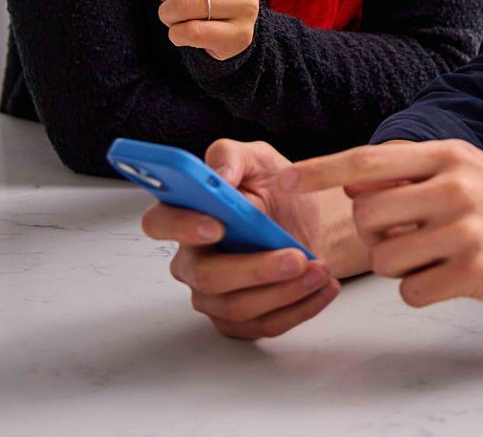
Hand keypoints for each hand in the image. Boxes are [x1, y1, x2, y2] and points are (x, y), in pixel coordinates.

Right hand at [141, 139, 345, 338]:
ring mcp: (212, 295)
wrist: (308, 223)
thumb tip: (219, 175)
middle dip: (254, 270)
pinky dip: (299, 308)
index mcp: (186, 215)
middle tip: (295, 257)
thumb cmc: (276, 191)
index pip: (159, 223)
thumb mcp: (260, 159)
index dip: (182, 226)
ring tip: (319, 269)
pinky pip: (263, 325)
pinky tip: (322, 288)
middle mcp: (192, 260)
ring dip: (284, 291)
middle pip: (206, 276)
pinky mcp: (237, 321)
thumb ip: (233, 156)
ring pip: (237, 307)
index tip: (217, 225)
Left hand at [283, 140, 482, 308]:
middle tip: (408, 238)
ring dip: (400, 267)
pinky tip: (452, 278)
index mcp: (446, 155)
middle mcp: (453, 186)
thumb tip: (355, 182)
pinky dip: (423, 291)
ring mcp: (464, 228)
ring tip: (437, 257)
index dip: (319, 171)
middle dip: (374, 235)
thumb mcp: (466, 171)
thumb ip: (412, 174)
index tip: (283, 182)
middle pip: (366, 216)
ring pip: (385, 259)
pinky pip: (412, 292)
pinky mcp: (474, 270)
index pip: (366, 160)